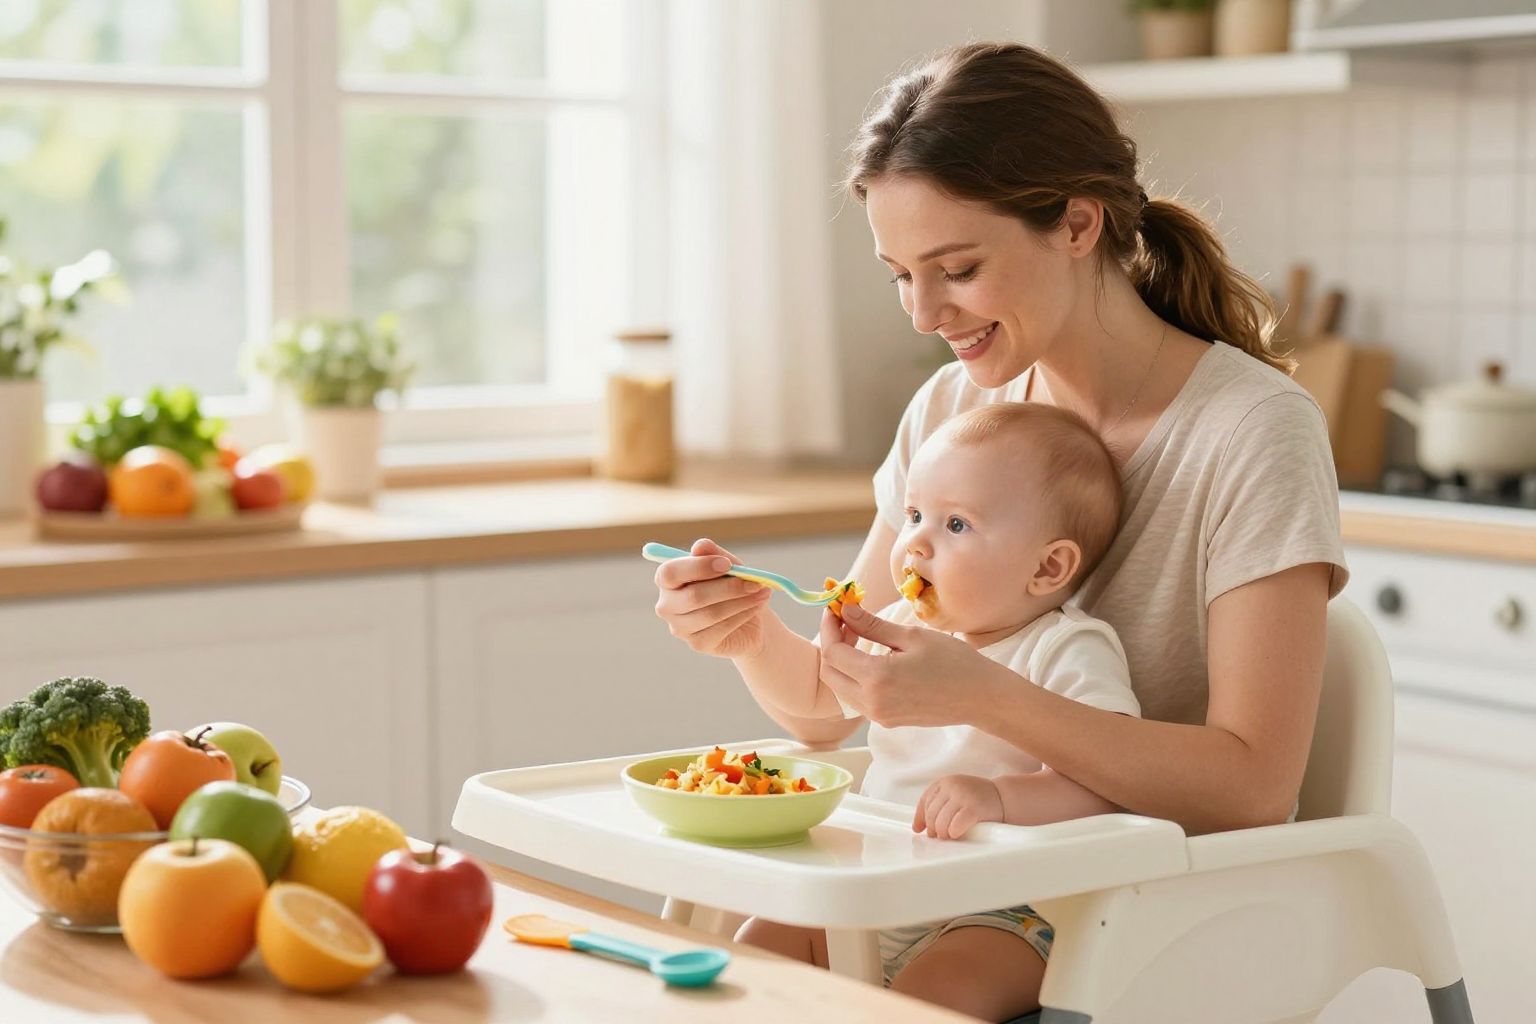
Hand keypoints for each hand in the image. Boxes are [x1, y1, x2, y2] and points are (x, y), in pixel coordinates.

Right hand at [653, 538, 772, 658]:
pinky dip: (742, 615)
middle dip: (729, 588)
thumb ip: (714, 554)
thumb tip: (699, 546)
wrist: (748, 616)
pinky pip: (720, 629)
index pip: (670, 573)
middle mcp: (667, 605)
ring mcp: (679, 628)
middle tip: (755, 582)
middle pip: (693, 597)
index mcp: (667, 579)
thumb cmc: (731, 584)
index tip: (727, 564)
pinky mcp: (697, 644)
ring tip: (762, 592)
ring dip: (741, 601)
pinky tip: (756, 606)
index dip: (698, 567)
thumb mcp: (727, 565)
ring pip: (710, 614)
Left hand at [817, 602, 995, 726]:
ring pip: (840, 688)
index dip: (828, 629)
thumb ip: (872, 625)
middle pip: (829, 673)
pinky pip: (857, 698)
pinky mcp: (886, 720)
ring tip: (858, 635)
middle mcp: (872, 703)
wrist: (980, 698)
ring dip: (841, 661)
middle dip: (831, 644)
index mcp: (877, 678)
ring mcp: (878, 716)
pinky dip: (854, 676)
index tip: (834, 609)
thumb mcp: (912, 636)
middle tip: (845, 621)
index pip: (832, 653)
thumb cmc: (953, 662)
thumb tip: (846, 610)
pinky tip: (869, 657)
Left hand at [913, 774, 1003, 838]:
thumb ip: (938, 806)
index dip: (922, 818)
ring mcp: (963, 796)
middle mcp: (952, 786)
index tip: (922, 830)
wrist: (1004, 797)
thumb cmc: (978, 799)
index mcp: (946, 781)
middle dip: (933, 828)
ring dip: (943, 833)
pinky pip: (955, 826)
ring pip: (941, 822)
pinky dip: (953, 832)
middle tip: (939, 836)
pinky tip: (957, 834)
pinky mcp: (974, 808)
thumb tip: (917, 828)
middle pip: (932, 813)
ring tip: (948, 836)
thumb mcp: (956, 795)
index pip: (925, 801)